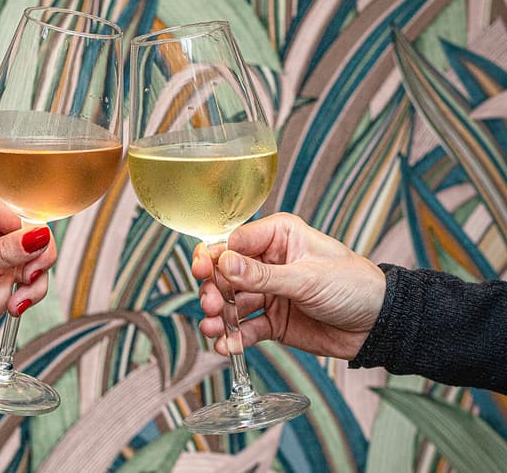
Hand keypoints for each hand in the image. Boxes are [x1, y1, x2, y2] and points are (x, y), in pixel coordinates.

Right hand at [192, 213, 385, 359]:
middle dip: (214, 290)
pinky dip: (234, 338)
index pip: (234, 242)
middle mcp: (268, 262)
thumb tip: (224, 263)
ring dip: (219, 317)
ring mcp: (268, 292)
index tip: (202, 271)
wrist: (380, 325)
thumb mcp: (307, 277)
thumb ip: (262, 275)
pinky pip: (245, 328)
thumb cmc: (354, 285)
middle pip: (225, 274)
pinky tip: (226, 346)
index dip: (214, 256)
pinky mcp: (272, 321)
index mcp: (278, 236)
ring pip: (231, 303)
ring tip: (213, 329)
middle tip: (212, 306)